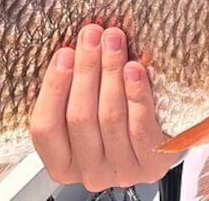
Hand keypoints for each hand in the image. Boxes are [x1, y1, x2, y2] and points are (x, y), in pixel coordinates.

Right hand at [29, 25, 178, 190]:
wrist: (163, 139)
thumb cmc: (119, 120)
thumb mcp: (88, 111)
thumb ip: (75, 90)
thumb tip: (75, 44)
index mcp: (62, 163)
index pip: (45, 127)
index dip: (53, 87)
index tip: (64, 53)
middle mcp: (89, 172)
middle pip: (80, 116)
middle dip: (86, 69)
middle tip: (92, 35)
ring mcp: (121, 170)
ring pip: (110, 117)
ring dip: (110, 72)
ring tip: (113, 41)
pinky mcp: (152, 164)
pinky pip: (140, 126)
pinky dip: (136, 94)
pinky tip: (134, 70)